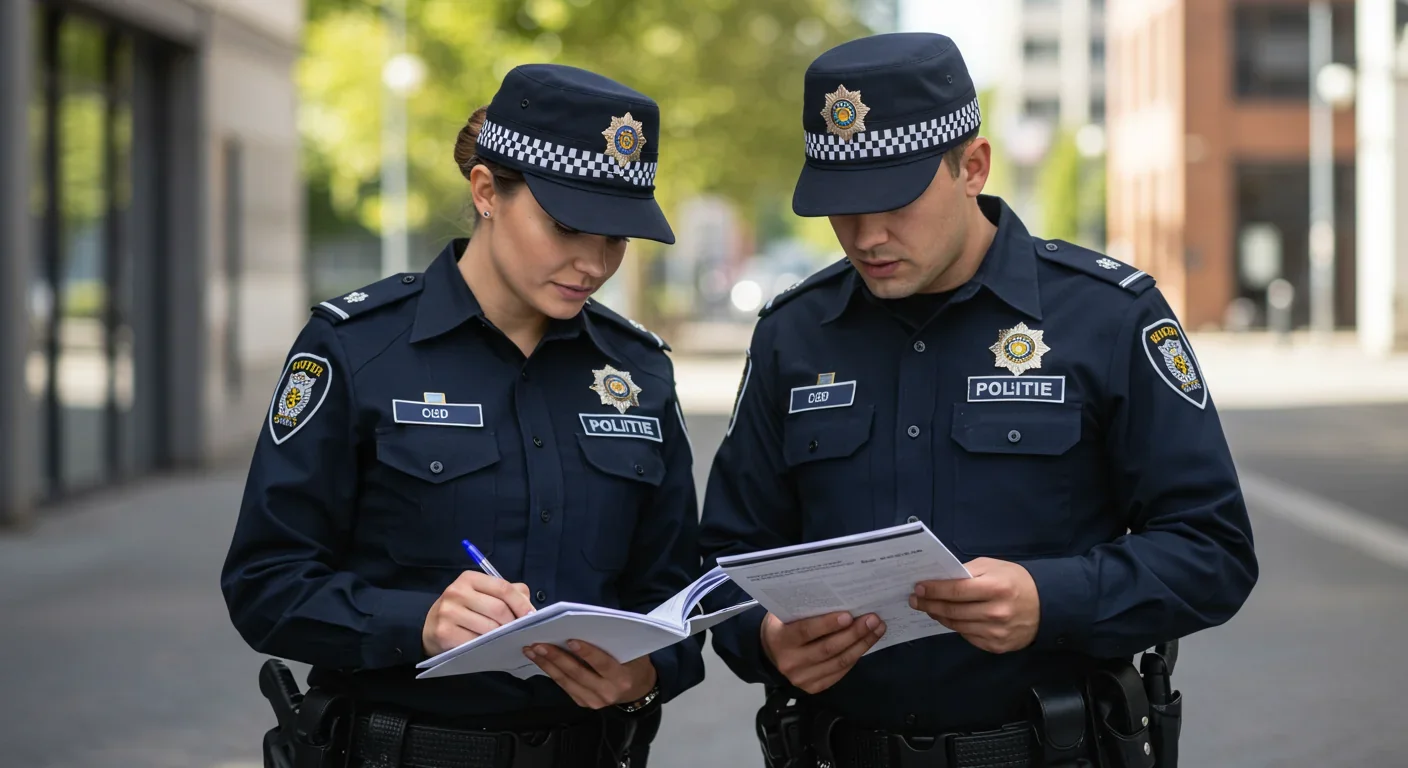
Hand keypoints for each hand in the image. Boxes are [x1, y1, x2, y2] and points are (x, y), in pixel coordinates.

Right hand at [421, 571, 534, 656]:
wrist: (430, 626)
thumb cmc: (463, 609)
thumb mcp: (482, 594)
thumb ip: (508, 594)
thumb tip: (529, 606)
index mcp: (469, 578)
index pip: (503, 587)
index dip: (521, 603)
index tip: (531, 616)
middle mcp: (456, 592)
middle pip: (498, 608)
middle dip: (513, 622)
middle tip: (520, 631)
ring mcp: (448, 612)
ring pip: (489, 627)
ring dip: (502, 636)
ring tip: (507, 639)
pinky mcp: (444, 632)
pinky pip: (475, 641)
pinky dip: (488, 646)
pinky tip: (491, 646)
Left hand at [524, 640, 657, 709]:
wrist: (638, 689)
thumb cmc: (634, 663)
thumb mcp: (632, 651)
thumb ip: (613, 642)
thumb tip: (586, 624)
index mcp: (622, 678)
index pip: (602, 664)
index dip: (587, 653)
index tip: (570, 640)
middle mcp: (607, 692)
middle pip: (578, 673)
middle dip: (556, 658)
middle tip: (539, 644)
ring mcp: (594, 701)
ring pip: (566, 681)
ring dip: (547, 665)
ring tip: (532, 650)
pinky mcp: (583, 703)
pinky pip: (564, 686)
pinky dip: (551, 672)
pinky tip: (540, 660)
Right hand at [759, 611, 885, 693]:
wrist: (769, 652)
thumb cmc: (782, 625)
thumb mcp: (784, 613)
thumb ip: (805, 609)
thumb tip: (839, 599)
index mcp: (780, 639)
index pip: (806, 631)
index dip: (828, 624)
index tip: (849, 615)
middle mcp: (790, 662)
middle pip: (828, 649)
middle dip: (854, 633)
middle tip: (873, 619)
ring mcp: (802, 678)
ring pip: (839, 662)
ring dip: (862, 645)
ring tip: (877, 629)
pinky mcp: (813, 688)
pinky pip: (840, 672)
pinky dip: (855, 657)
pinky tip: (866, 643)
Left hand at [910, 558, 1039, 653]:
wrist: (1047, 606)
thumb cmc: (1016, 581)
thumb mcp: (995, 567)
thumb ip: (968, 572)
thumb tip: (941, 579)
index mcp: (996, 588)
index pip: (956, 590)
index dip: (934, 590)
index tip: (918, 588)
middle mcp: (996, 613)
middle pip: (953, 611)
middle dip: (930, 604)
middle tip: (915, 600)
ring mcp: (996, 632)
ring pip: (957, 626)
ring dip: (939, 616)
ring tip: (928, 608)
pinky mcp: (997, 646)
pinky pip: (968, 636)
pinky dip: (956, 627)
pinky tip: (948, 618)